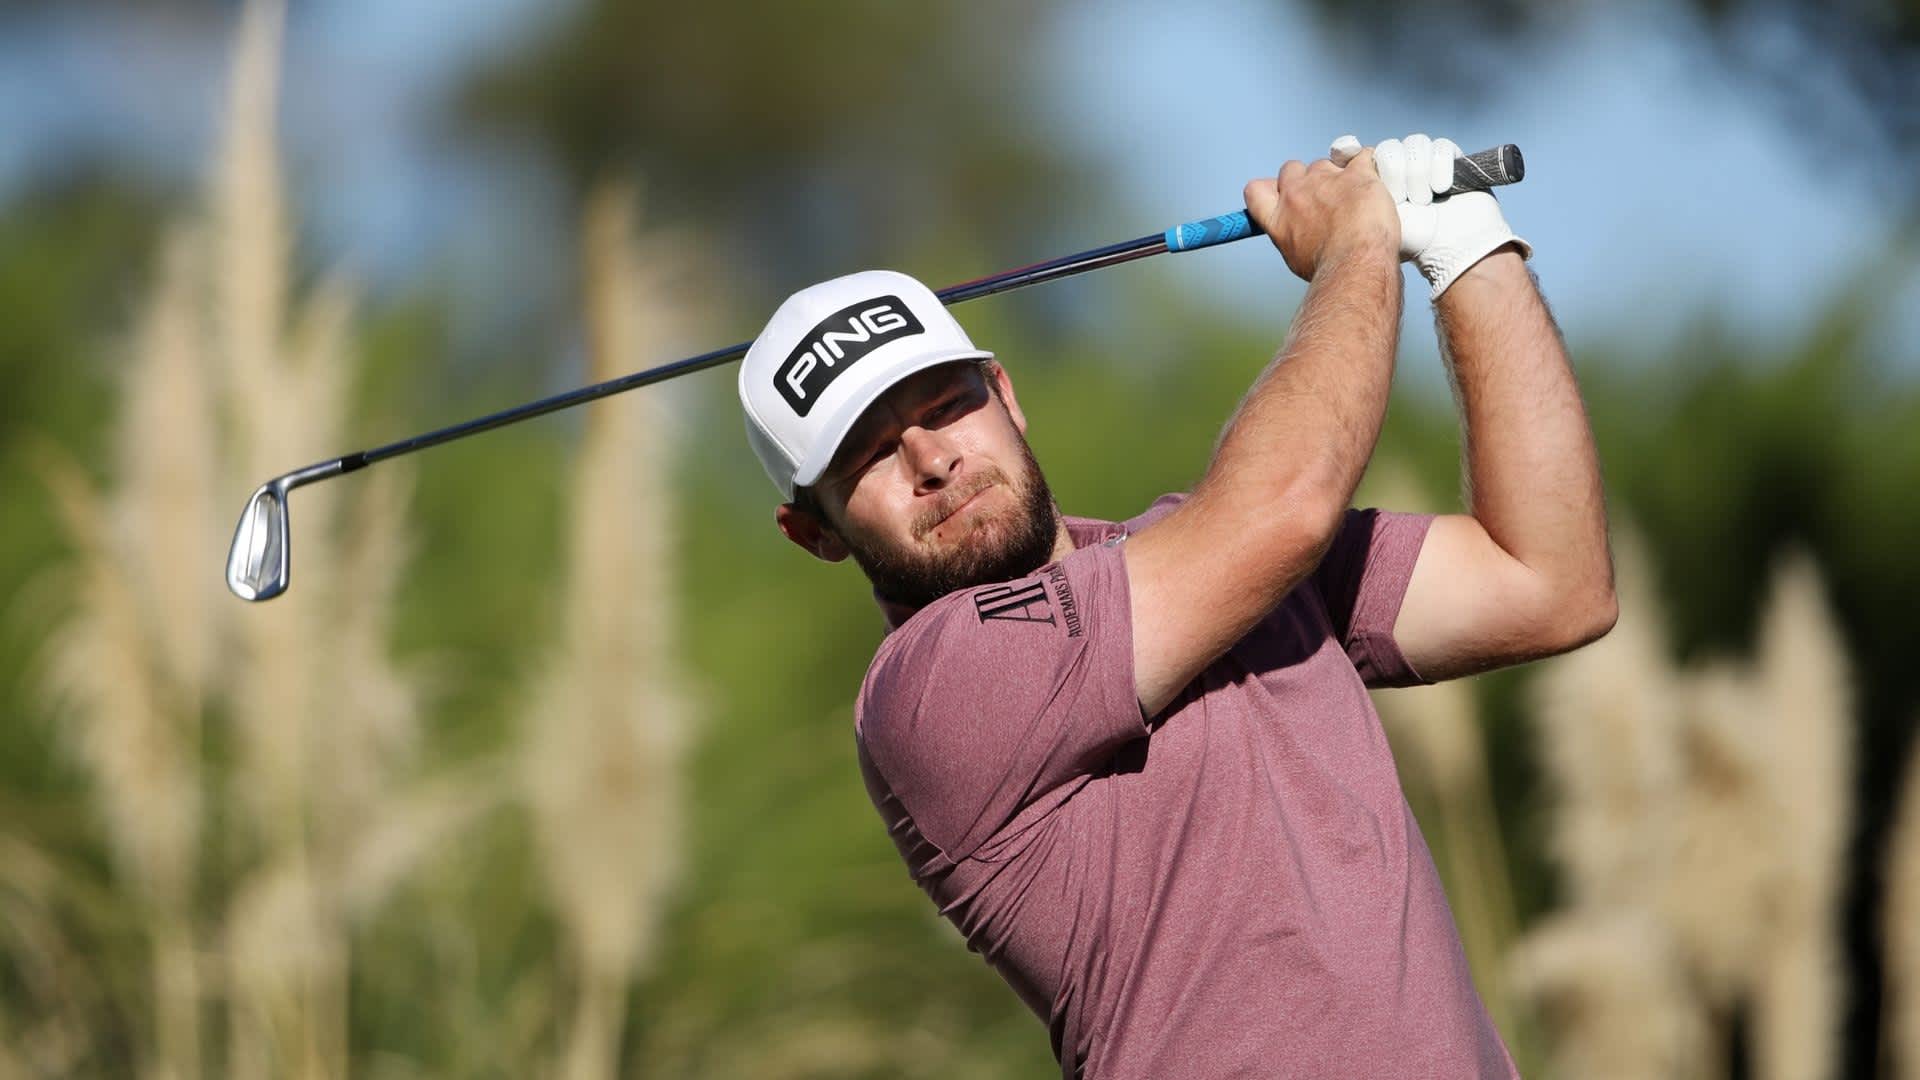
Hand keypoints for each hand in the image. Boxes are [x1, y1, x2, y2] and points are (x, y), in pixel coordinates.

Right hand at [1244, 149, 1398, 281]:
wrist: (1355, 264)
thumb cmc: (1330, 268)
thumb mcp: (1295, 257)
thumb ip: (1292, 235)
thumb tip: (1299, 236)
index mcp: (1278, 217)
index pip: (1256, 190)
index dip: (1270, 188)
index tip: (1281, 192)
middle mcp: (1297, 194)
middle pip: (1291, 168)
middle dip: (1305, 178)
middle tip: (1323, 196)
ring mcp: (1325, 180)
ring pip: (1326, 163)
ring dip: (1338, 174)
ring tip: (1355, 197)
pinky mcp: (1356, 174)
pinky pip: (1362, 156)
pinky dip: (1368, 164)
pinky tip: (1373, 179)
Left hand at [1331, 133, 1530, 297]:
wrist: (1446, 251)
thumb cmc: (1401, 240)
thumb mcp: (1361, 216)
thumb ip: (1342, 188)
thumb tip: (1331, 158)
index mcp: (1377, 182)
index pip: (1364, 152)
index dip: (1358, 154)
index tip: (1350, 156)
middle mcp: (1401, 170)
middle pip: (1389, 149)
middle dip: (1394, 174)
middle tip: (1400, 199)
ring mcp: (1426, 165)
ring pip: (1414, 146)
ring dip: (1417, 175)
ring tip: (1421, 201)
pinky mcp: (1452, 162)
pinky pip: (1440, 147)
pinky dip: (1439, 166)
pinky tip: (1440, 189)